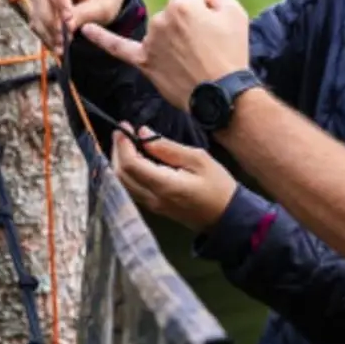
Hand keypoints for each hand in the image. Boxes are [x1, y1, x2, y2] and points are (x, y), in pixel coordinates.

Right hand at [27, 0, 126, 49]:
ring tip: (61, 48)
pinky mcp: (42, 5)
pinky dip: (45, 34)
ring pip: (36, 10)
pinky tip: (56, 46)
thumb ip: (86, 13)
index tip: (67, 20)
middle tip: (63, 40)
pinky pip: (37, 20)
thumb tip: (66, 27)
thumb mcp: (105, 5)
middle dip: (50, 21)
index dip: (59, 0)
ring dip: (46, 31)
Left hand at [80, 0, 249, 110]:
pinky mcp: (144, 62)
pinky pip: (117, 47)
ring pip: (160, 30)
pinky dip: (100, 38)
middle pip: (173, 12)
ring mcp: (150, 42)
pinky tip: (85, 31)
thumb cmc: (231, 53)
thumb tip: (202, 1)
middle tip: (206, 47)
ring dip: (173, 39)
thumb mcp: (236, 13)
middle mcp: (160, 19)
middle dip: (188, 25)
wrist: (222, 94)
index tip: (213, 28)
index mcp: (182, 3)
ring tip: (193, 60)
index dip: (203, 10)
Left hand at [111, 125, 235, 230]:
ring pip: (122, 183)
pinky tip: (136, 159)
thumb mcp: (198, 159)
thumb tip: (144, 134)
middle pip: (120, 175)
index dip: (122, 145)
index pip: (130, 164)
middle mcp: (152, 198)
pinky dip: (127, 172)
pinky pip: (131, 188)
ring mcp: (151, 205)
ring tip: (127, 144)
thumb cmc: (218, 185)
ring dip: (119, 162)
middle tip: (123, 133)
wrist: (227, 216)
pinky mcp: (154, 207)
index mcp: (164, 185)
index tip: (124, 127)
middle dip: (117, 152)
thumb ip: (168, 148)